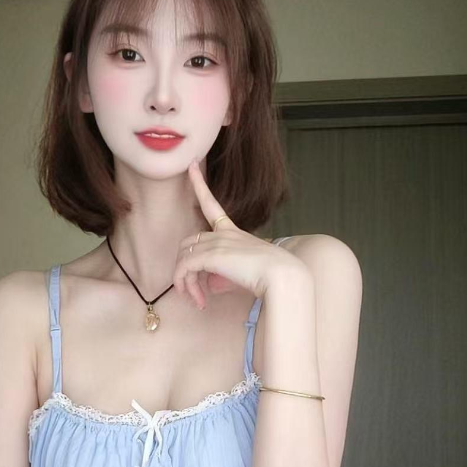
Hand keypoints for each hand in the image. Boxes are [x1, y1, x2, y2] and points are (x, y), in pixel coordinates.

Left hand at [173, 159, 308, 309]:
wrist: (283, 275)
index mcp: (233, 232)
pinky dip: (184, 285)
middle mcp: (223, 233)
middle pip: (188, 244)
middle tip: (194, 294)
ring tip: (198, 301)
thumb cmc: (273, 276)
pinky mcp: (211, 256)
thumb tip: (211, 287)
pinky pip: (183, 268)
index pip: (212, 205)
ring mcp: (217, 242)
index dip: (199, 185)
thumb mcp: (249, 270)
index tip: (191, 165)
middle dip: (185, 269)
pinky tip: (197, 300)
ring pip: (184, 258)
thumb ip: (229, 274)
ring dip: (185, 282)